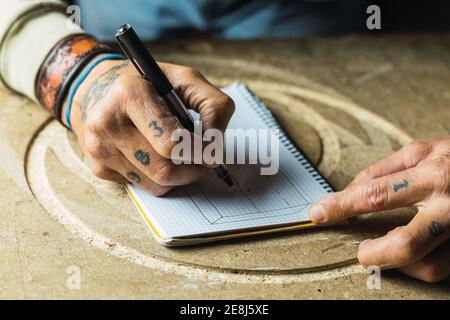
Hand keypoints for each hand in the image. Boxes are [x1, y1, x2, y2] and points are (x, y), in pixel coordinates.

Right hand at [66, 58, 234, 194]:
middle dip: (192, 169)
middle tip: (202, 159)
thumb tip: (215, 144)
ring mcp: (99, 148)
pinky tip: (156, 156)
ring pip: (155, 185)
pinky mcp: (99, 167)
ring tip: (181, 155)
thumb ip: (212, 105)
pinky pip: (143, 187)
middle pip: (164, 170)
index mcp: (130, 94)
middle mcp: (108, 123)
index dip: (199, 152)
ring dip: (178, 176)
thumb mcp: (186, 79)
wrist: (98, 89)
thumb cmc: (149, 85)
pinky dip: (159, 178)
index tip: (212, 152)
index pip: (171, 144)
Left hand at [308, 136, 449, 282]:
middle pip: (405, 243)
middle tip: (360, 252)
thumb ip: (383, 170)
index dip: (340, 206)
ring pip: (428, 266)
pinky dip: (419, 264)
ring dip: (398, 263)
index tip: (317, 213)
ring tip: (387, 247)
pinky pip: (442, 268)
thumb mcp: (422, 150)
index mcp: (433, 174)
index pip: (374, 194)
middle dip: (373, 253)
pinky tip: (411, 250)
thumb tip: (349, 191)